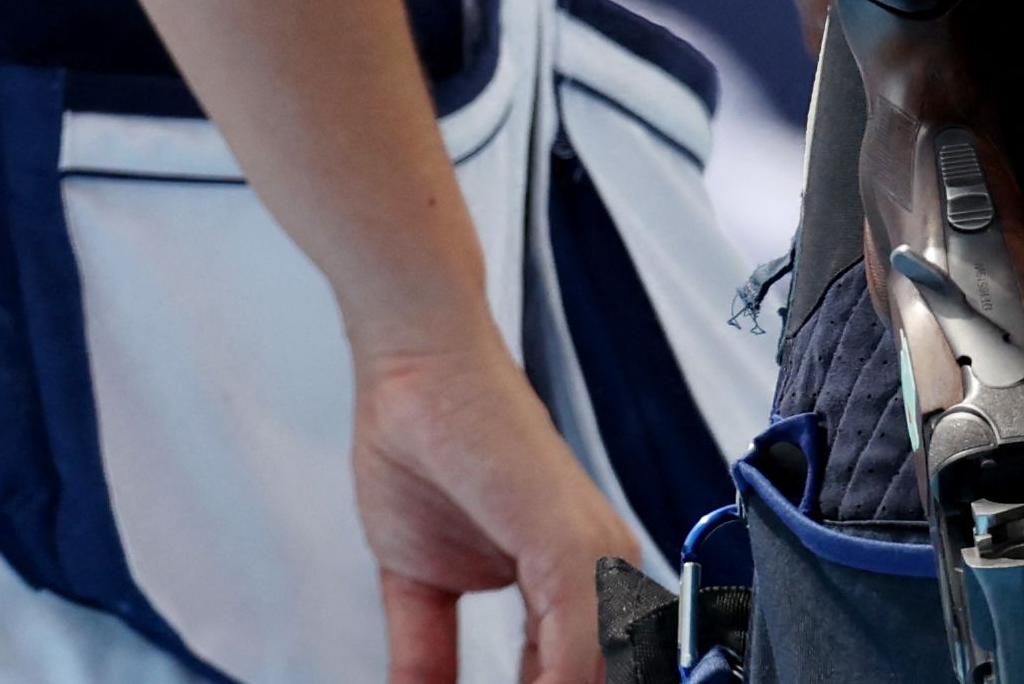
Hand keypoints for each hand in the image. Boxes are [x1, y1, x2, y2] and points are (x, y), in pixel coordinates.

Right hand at [350, 325, 649, 683]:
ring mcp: (595, 556)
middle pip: (601, 675)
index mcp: (578, 576)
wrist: (420, 371)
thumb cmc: (427, 450)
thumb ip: (427, 654)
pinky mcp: (572, 544)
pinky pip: (578, 647)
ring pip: (598, 673)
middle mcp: (603, 566)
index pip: (582, 675)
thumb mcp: (421, 585)